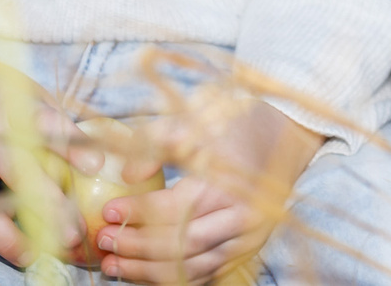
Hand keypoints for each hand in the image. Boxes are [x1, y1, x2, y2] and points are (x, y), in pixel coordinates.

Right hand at [0, 46, 80, 266]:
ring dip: (7, 236)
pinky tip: (0, 237)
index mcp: (13, 108)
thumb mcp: (24, 93)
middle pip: (18, 174)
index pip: (48, 126)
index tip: (95, 165)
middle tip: (74, 234)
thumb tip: (94, 162)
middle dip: (49, 206)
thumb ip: (50, 124)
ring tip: (30, 255)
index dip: (72, 145)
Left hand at [93, 97, 321, 282]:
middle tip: (104, 241)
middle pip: (181, 246)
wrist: (285, 137)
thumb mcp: (194, 121)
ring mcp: (248, 240)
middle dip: (136, 247)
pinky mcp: (247, 252)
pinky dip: (172, 280)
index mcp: (230, 184)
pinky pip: (205, 277)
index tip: (108, 212)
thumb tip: (126, 176)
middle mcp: (243, 218)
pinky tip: (143, 274)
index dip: (138, 213)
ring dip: (147, 272)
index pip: (175, 208)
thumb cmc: (234, 127)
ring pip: (191, 268)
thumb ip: (157, 143)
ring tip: (113, 265)